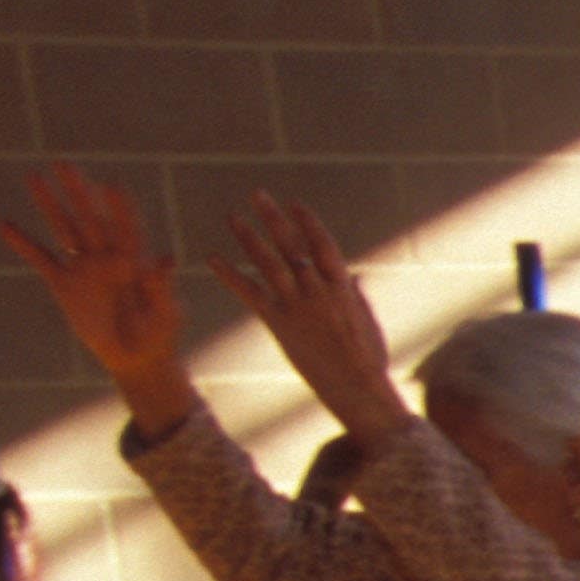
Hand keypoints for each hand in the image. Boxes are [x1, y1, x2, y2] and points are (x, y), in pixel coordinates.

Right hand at [0, 164, 194, 417]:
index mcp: (135, 260)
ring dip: (48, 204)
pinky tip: (3, 223)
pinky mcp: (64, 283)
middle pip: (90, 218)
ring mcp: (84, 267)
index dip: (119, 207)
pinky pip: (40, 257)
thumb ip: (162, 286)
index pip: (126, 226)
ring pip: (64, 228)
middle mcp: (107, 256)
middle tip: (63, 163)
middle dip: (77, 192)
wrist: (136, 358)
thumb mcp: (165, 312)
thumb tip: (166, 259)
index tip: (110, 186)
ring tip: (33, 177)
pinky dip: (22, 242)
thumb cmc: (159, 334)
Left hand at [215, 194, 411, 440]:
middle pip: (292, 245)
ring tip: (232, 216)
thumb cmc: (368, 357)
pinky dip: (229, 274)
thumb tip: (352, 276)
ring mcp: (297, 306)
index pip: (323, 245)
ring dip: (248, 237)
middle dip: (274, 218)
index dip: (308, 222)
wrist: (356, 386)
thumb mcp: (366, 321)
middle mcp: (317, 291)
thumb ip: (355, 295)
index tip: (294, 204)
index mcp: (342, 287)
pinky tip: (211, 257)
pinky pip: (250, 293)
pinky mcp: (278, 323)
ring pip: (268, 263)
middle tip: (257, 194)